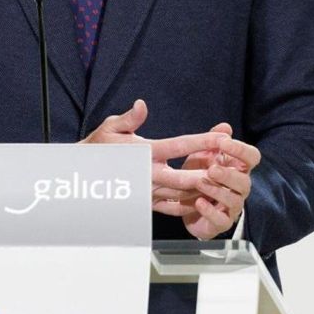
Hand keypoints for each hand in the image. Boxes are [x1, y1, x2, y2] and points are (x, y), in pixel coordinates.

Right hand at [80, 99, 230, 210]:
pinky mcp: (146, 203)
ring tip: (224, 182)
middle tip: (230, 168)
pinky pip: (171, 208)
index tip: (222, 138)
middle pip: (184, 177)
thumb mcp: (111, 127)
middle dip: (209, 173)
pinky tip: (203, 200)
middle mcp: (148, 173)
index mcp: (144, 152)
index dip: (203, 141)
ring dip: (203, 189)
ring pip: (181, 194)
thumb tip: (142, 105)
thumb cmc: (99, 146)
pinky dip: (188, 205)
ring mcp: (148, 191)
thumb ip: (129, 118)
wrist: (83, 175)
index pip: (179, 145)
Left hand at [155, 122, 261, 239]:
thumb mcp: (203, 156)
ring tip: (200, 183)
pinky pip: (221, 219)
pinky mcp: (221, 223)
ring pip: (233, 200)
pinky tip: (198, 202)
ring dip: (216, 191)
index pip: (251, 157)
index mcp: (238, 168)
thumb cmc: (200, 176)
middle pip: (245, 181)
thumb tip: (225, 126)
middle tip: (212, 169)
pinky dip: (209, 211)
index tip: (224, 142)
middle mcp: (240, 188)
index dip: (240, 150)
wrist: (187, 205)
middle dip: (228, 174)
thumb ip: (213, 141)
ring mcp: (233, 207)